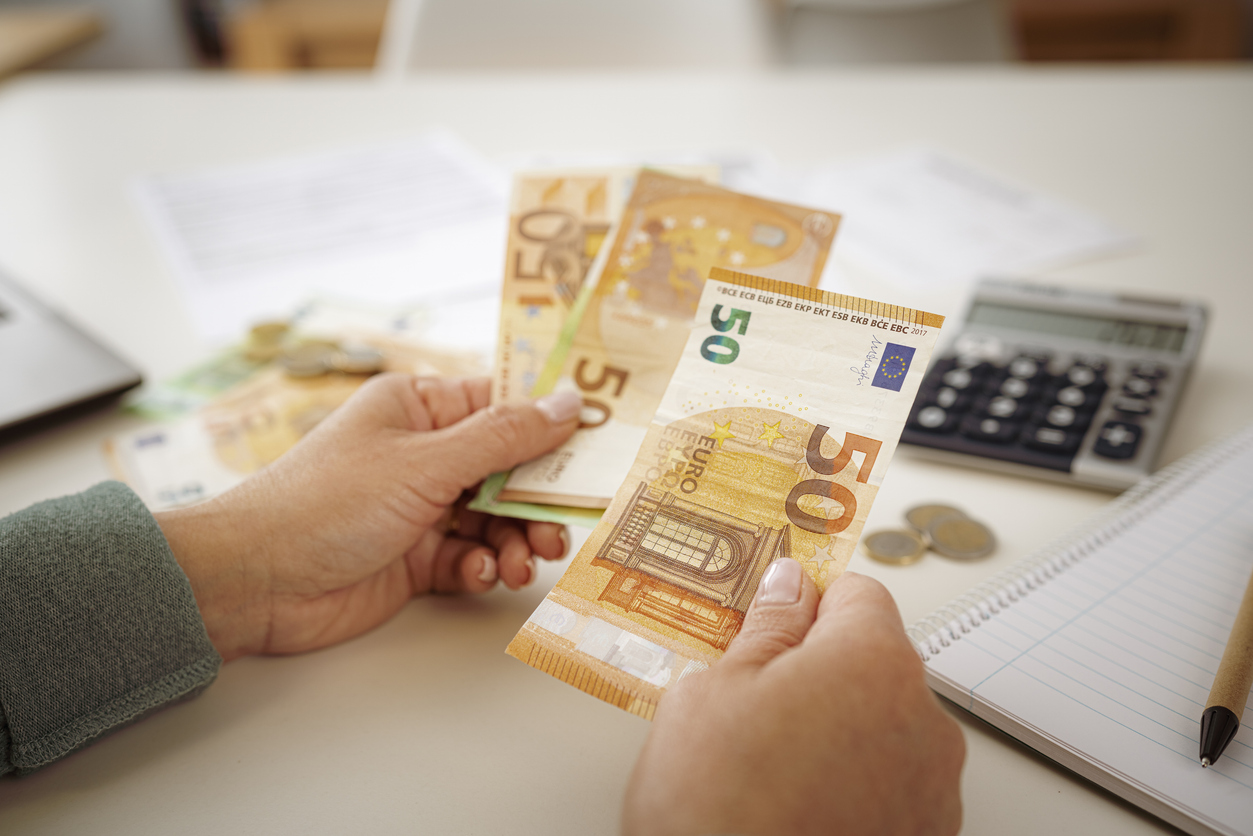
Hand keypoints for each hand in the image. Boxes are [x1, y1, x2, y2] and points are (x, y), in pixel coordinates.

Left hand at [155, 374, 581, 660]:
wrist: (255, 583)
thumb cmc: (327, 503)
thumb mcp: (426, 463)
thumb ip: (504, 437)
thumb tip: (569, 402)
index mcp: (418, 408)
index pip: (500, 404)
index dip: (548, 424)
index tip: (595, 444)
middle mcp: (422, 454)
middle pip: (506, 469)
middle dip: (537, 499)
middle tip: (562, 527)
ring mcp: (418, 508)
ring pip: (494, 519)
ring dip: (516, 541)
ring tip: (525, 564)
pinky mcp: (414, 558)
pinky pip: (470, 558)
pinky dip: (482, 568)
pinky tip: (478, 576)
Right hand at [623, 560, 964, 835]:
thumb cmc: (717, 811)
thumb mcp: (712, 693)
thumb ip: (765, 628)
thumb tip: (786, 588)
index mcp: (873, 662)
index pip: (856, 593)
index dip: (806, 602)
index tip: (774, 616)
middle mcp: (923, 720)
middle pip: (875, 661)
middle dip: (821, 670)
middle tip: (755, 702)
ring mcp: (931, 788)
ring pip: (883, 725)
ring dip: (841, 729)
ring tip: (772, 767)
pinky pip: (892, 783)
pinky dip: (856, 783)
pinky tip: (799, 804)